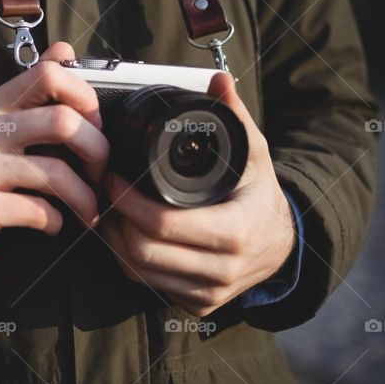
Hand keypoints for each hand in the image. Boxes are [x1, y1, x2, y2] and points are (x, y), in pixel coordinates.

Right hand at [0, 42, 108, 283]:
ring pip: (56, 172)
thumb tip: (63, 50)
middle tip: (99, 173)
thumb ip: (33, 93)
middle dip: (97, 151)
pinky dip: (57, 222)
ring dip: (84, 197)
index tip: (95, 127)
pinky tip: (54, 224)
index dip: (86, 98)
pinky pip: (37, 210)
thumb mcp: (2, 131)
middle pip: (62, 122)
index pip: (48, 74)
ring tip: (88, 209)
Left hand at [100, 72, 295, 315]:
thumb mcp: (252, 153)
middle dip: (114, 221)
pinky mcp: (198, 304)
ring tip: (106, 209)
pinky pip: (149, 285)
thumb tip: (219, 79)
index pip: (162, 224)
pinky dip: (129, 261)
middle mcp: (223, 269)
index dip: (128, 201)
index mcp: (235, 231)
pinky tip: (122, 235)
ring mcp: (209, 292)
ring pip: (140, 272)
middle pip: (143, 252)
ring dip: (115, 242)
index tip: (112, 177)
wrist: (282, 243)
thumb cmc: (257, 192)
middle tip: (102, 192)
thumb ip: (233, 116)